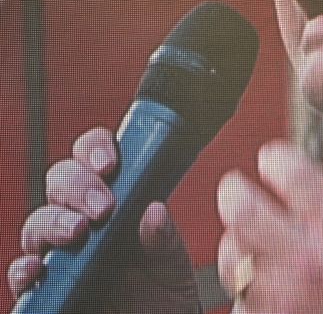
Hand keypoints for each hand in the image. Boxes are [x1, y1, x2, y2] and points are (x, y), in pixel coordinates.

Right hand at [7, 127, 197, 313]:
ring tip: (79, 232)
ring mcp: (61, 255)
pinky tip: (38, 267)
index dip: (96, 150)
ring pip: (39, 221)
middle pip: (62, 181)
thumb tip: (154, 211)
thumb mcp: (175, 269)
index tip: (111, 164)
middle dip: (78, 184)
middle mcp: (85, 224)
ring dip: (55, 220)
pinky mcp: (45, 289)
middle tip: (103, 206)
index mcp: (119, 206)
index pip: (97, 160)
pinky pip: (21, 272)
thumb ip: (166, 242)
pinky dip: (24, 267)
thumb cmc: (162, 300)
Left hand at [216, 141, 322, 312]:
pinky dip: (243, 283)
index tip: (272, 158)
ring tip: (255, 244)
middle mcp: (305, 260)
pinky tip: (263, 280)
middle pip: (242, 207)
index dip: (276, 157)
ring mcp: (278, 292)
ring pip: (231, 249)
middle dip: (236, 191)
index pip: (292, 172)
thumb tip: (306, 173)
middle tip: (238, 188)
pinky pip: (235, 289)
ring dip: (238, 243)